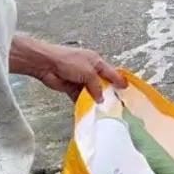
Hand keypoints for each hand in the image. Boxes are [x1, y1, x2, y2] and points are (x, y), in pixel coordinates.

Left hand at [8, 36, 127, 101]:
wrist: (46, 64)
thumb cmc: (69, 62)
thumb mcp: (88, 72)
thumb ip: (97, 86)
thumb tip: (101, 98)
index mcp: (96, 61)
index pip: (111, 72)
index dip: (119, 80)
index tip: (127, 88)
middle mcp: (89, 70)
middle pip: (102, 83)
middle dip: (108, 93)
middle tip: (117, 104)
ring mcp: (80, 79)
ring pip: (91, 92)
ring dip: (95, 100)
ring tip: (104, 111)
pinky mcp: (71, 88)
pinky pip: (80, 97)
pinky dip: (84, 103)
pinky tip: (89, 111)